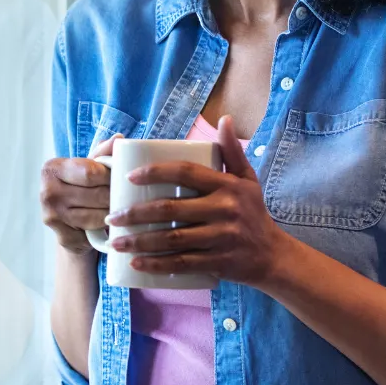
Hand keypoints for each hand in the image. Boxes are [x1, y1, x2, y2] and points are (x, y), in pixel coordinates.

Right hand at [40, 134, 120, 254]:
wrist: (67, 223)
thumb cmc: (80, 188)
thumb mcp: (88, 167)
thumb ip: (102, 152)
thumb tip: (119, 138)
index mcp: (52, 168)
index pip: (91, 172)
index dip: (111, 177)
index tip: (121, 178)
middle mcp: (47, 191)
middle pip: (97, 195)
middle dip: (115, 196)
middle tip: (125, 196)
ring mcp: (52, 215)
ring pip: (97, 215)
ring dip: (112, 213)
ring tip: (118, 209)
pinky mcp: (61, 236)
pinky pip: (93, 232)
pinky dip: (103, 229)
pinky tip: (107, 225)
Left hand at [105, 116, 289, 286]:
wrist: (274, 256)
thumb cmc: (253, 213)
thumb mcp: (247, 180)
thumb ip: (233, 151)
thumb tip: (224, 119)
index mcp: (227, 185)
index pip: (185, 172)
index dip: (155, 172)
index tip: (129, 178)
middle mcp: (224, 210)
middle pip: (171, 209)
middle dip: (135, 214)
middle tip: (112, 217)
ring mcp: (221, 238)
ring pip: (172, 239)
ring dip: (139, 242)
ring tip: (116, 242)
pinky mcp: (218, 263)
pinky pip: (182, 264)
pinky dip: (157, 265)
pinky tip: (136, 264)